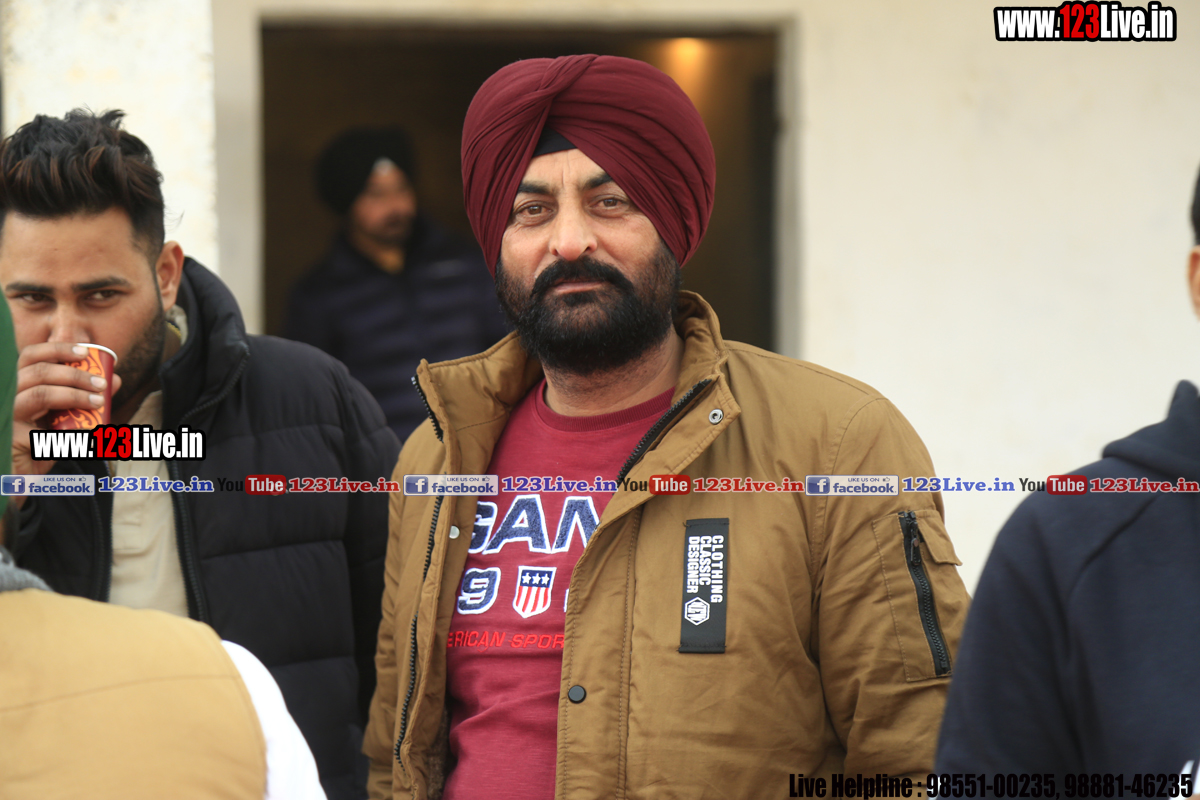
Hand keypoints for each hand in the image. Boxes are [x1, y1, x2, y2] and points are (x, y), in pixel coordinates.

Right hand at [12, 342, 122, 482]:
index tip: (85, 352)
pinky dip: (68, 432)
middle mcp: (7, 395)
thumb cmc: (39, 447)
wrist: (17, 480)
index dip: (56, 349)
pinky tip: (84, 438)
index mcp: (17, 386)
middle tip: (101, 384)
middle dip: (75, 374)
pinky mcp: (9, 435)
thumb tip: (114, 379)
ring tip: (98, 401)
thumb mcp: (64, 419)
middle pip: (38, 371)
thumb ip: (85, 398)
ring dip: (75, 394)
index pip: (30, 357)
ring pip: (40, 393)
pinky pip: (43, 429)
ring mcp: (5, 414)